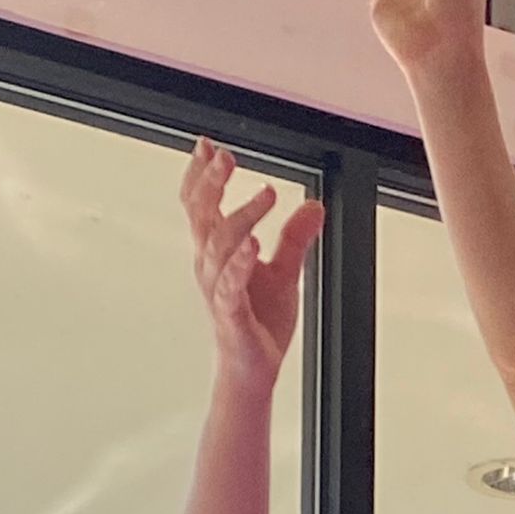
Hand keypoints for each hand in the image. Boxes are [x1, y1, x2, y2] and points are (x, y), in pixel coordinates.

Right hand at [181, 139, 323, 389]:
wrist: (254, 368)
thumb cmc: (260, 320)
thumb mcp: (285, 273)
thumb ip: (295, 238)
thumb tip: (315, 206)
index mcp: (217, 252)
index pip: (199, 205)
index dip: (200, 175)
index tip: (208, 145)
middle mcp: (210, 266)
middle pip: (201, 216)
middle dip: (211, 184)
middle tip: (226, 157)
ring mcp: (218, 289)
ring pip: (219, 246)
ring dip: (241, 217)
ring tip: (266, 195)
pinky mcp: (231, 314)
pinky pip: (231, 284)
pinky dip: (241, 262)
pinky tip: (253, 243)